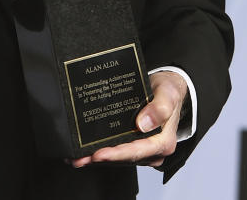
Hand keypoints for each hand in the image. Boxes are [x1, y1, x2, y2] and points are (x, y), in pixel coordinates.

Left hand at [70, 70, 186, 168]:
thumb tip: (143, 123)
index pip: (138, 151)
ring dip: (97, 158)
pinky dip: (101, 151)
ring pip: (118, 156)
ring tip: (77, 157)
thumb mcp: (168, 94)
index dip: (117, 154)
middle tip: (81, 158)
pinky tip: (85, 152)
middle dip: (102, 159)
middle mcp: (152, 150)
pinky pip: (116, 150)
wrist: (167, 87)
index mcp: (163, 142)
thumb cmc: (169, 90)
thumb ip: (160, 108)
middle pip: (124, 157)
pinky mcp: (133, 142)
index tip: (100, 154)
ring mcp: (142, 148)